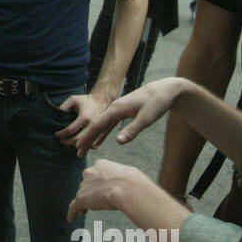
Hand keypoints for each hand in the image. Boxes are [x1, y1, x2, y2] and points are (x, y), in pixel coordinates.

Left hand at [53, 90, 107, 145]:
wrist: (103, 100)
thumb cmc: (86, 100)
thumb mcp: (73, 99)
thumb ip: (64, 107)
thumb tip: (57, 116)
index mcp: (84, 118)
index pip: (70, 130)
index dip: (61, 134)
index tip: (56, 134)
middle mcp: (92, 126)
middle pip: (77, 141)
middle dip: (67, 142)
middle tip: (61, 141)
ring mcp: (98, 130)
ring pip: (87, 145)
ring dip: (79, 149)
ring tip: (72, 148)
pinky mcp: (102, 133)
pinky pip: (95, 144)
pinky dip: (88, 147)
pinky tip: (82, 147)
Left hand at [66, 159, 143, 221]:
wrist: (128, 189)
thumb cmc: (134, 183)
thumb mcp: (129, 176)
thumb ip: (122, 179)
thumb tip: (127, 186)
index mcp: (101, 164)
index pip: (95, 174)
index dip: (98, 183)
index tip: (101, 190)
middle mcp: (89, 172)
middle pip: (87, 184)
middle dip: (91, 192)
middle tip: (97, 200)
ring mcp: (84, 185)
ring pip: (83, 196)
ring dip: (86, 203)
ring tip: (89, 211)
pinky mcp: (81, 198)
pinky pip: (74, 206)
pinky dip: (72, 213)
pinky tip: (70, 219)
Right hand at [69, 77, 185, 155]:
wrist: (164, 90)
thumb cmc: (156, 103)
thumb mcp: (146, 118)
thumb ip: (132, 130)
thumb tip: (118, 142)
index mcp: (116, 109)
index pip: (98, 124)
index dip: (88, 135)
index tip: (78, 145)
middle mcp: (114, 109)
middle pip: (96, 125)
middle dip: (86, 138)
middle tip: (77, 151)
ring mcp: (118, 110)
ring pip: (101, 125)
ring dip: (92, 136)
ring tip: (83, 147)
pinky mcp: (123, 113)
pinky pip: (109, 125)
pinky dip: (102, 133)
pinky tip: (98, 141)